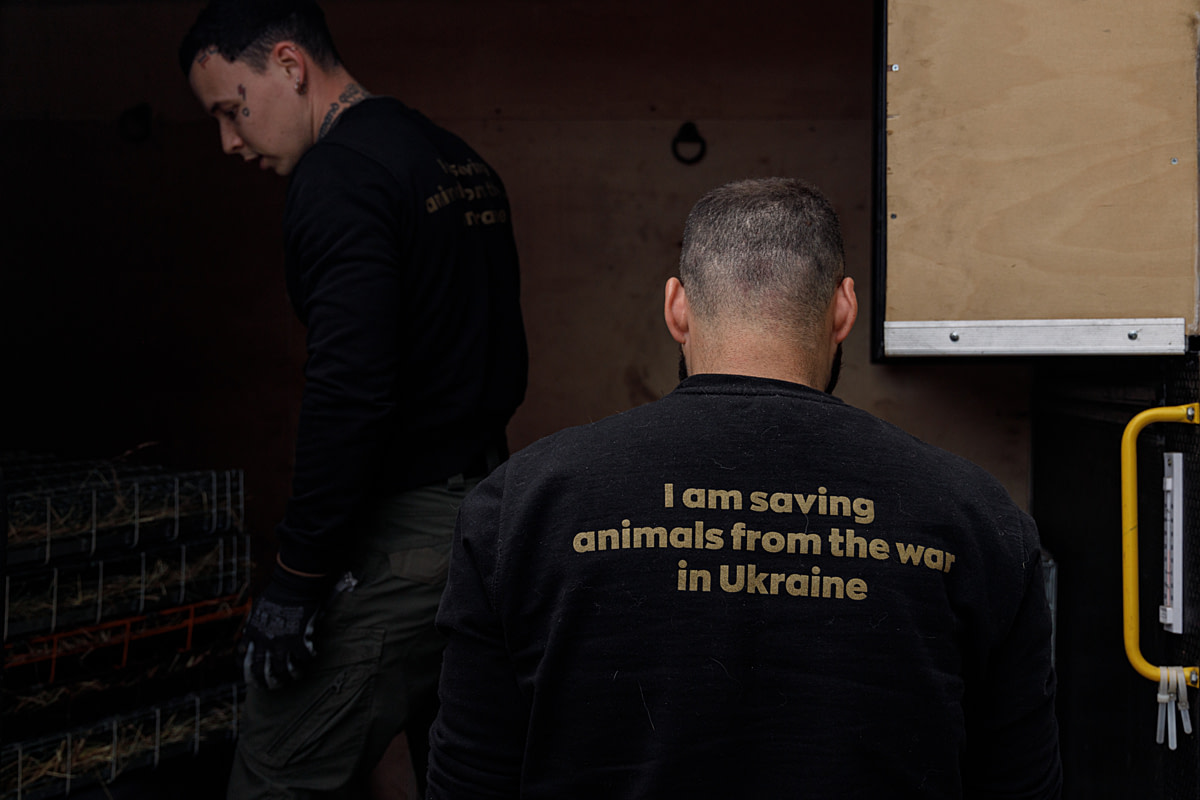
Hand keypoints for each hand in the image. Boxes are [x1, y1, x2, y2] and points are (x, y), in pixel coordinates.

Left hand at [242, 563, 329, 689]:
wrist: (292, 585)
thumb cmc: (275, 593)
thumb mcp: (256, 611)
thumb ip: (253, 626)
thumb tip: (249, 637)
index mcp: (252, 635)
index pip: (244, 662)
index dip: (249, 674)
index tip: (256, 678)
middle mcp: (265, 642)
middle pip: (262, 672)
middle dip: (268, 682)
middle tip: (276, 685)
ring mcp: (281, 642)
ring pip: (284, 670)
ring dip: (291, 674)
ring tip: (297, 674)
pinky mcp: (299, 639)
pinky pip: (304, 657)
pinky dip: (309, 657)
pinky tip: (312, 654)